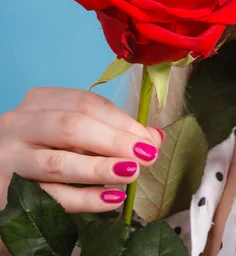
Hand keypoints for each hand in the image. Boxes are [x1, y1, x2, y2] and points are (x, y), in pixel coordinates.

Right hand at [0, 86, 162, 213]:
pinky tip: (112, 199)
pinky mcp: (6, 195)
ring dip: (101, 168)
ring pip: (59, 163)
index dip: (121, 120)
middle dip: (114, 141)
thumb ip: (107, 133)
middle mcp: (19, 125)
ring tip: (132, 173)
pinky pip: (51, 198)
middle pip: (71, 127)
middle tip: (147, 155)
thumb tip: (153, 137)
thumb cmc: (39, 157)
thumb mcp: (68, 138)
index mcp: (38, 103)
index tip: (148, 138)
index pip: (85, 103)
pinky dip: (86, 199)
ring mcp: (9, 160)